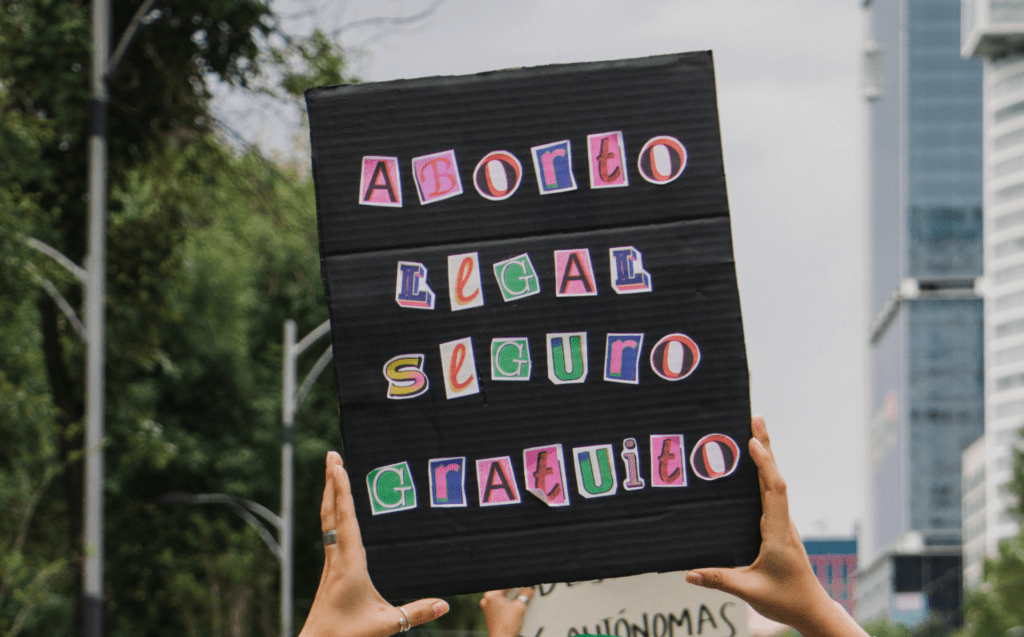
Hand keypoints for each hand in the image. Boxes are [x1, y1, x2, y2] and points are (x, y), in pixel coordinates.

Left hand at [299, 451, 449, 636]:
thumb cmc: (346, 636)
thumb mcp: (386, 625)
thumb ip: (416, 612)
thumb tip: (446, 604)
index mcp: (349, 564)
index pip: (345, 520)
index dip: (343, 491)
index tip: (337, 466)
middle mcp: (337, 557)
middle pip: (332, 511)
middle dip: (331, 481)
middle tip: (331, 454)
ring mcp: (331, 562)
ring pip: (328, 519)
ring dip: (331, 493)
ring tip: (332, 470)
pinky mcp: (331, 568)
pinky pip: (331, 530)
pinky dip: (334, 511)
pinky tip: (337, 508)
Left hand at [480, 588, 534, 636]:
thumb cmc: (507, 626)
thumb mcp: (520, 607)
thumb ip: (525, 594)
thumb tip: (529, 588)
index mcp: (491, 595)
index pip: (506, 584)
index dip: (516, 584)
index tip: (523, 584)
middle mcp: (486, 600)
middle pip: (502, 590)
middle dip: (512, 591)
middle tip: (522, 591)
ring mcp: (486, 607)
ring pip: (499, 597)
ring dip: (509, 598)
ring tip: (518, 601)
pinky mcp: (488, 614)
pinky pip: (497, 604)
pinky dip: (505, 604)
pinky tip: (512, 607)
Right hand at [684, 417, 866, 636]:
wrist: (812, 610)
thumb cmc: (786, 600)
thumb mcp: (750, 592)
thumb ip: (719, 580)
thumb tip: (688, 573)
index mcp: (778, 534)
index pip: (773, 491)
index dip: (765, 465)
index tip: (753, 441)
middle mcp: (783, 523)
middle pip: (775, 477)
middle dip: (766, 446)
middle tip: (756, 418)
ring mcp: (783, 523)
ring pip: (775, 484)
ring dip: (766, 457)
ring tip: (751, 434)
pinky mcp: (779, 527)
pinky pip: (771, 494)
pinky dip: (764, 474)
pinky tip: (753, 469)